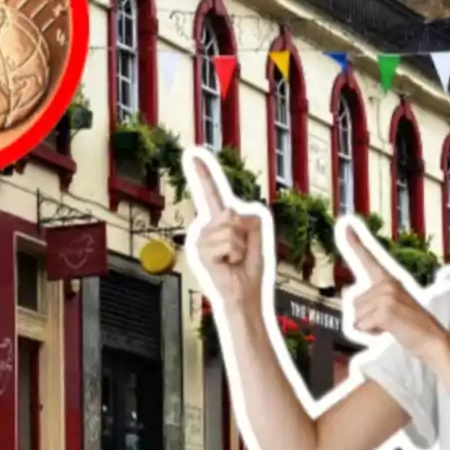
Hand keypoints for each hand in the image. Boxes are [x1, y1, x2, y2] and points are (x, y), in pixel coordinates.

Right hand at [188, 154, 265, 306]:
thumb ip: (250, 216)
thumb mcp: (257, 235)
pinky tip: (228, 266)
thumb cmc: (249, 268)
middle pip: (231, 212)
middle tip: (239, 253)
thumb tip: (230, 213)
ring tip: (234, 260)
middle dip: (244, 233)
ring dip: (240, 246)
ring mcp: (201, 240)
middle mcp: (206, 228)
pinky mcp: (201, 252)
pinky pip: (229, 242)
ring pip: (231, 227)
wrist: (243, 295)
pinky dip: (236, 255)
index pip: (211, 193)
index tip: (192, 154)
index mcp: (219, 222)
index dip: (203, 174)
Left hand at [346, 226, 447, 357]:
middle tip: (387, 320)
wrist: (433, 340)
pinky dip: (371, 332)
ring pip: (357, 315)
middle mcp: (387, 284)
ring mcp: (386, 296)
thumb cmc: (411, 326)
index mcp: (389, 280)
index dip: (356, 245)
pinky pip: (362, 324)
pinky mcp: (385, 310)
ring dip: (368, 325)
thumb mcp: (391, 305)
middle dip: (365, 316)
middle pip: (354, 301)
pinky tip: (388, 330)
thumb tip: (346, 292)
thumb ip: (371, 298)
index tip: (346, 228)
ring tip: (390, 325)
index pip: (369, 260)